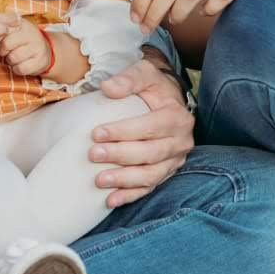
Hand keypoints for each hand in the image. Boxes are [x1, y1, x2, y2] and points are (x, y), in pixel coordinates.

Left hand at [0, 20, 53, 75]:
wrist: (44, 50)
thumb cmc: (22, 40)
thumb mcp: (12, 29)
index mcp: (21, 23)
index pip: (1, 30)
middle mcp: (31, 33)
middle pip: (6, 44)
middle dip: (2, 51)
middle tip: (5, 51)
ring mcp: (37, 47)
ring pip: (13, 58)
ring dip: (10, 61)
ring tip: (14, 57)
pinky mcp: (40, 61)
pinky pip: (21, 68)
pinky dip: (17, 69)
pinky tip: (20, 64)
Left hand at [89, 58, 194, 205]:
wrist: (167, 100)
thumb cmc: (153, 87)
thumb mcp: (144, 73)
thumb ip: (129, 78)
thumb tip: (107, 87)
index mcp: (177, 117)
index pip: (150, 127)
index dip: (123, 132)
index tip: (96, 133)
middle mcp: (181, 141)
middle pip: (150, 153)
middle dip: (120, 156)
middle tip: (93, 155)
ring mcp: (175, 160)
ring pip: (151, 175)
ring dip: (124, 180)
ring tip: (99, 180)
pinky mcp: (166, 173)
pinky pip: (150, 188)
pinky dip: (130, 195)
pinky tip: (110, 200)